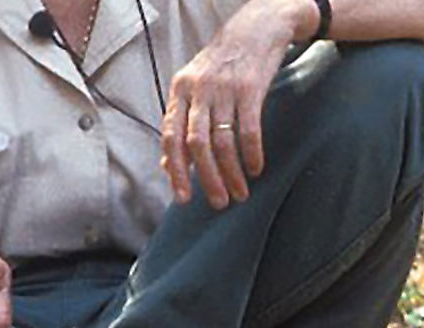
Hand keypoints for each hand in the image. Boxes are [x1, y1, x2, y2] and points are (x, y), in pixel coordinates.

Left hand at [160, 0, 304, 208]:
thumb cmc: (223, 64)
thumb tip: (167, 165)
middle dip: (207, 179)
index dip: (176, 170)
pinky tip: (256, 169)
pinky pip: (249, 130)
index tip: (184, 198)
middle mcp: (198, 89)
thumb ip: (181, 124)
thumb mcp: (195, 88)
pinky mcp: (251, 88)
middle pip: (197, 144)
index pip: (171, 137)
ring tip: (240, 194)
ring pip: (223, 142)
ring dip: (232, 173)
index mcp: (180, 91)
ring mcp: (224, 89)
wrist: (257, 27)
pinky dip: (252, 154)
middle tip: (219, 203)